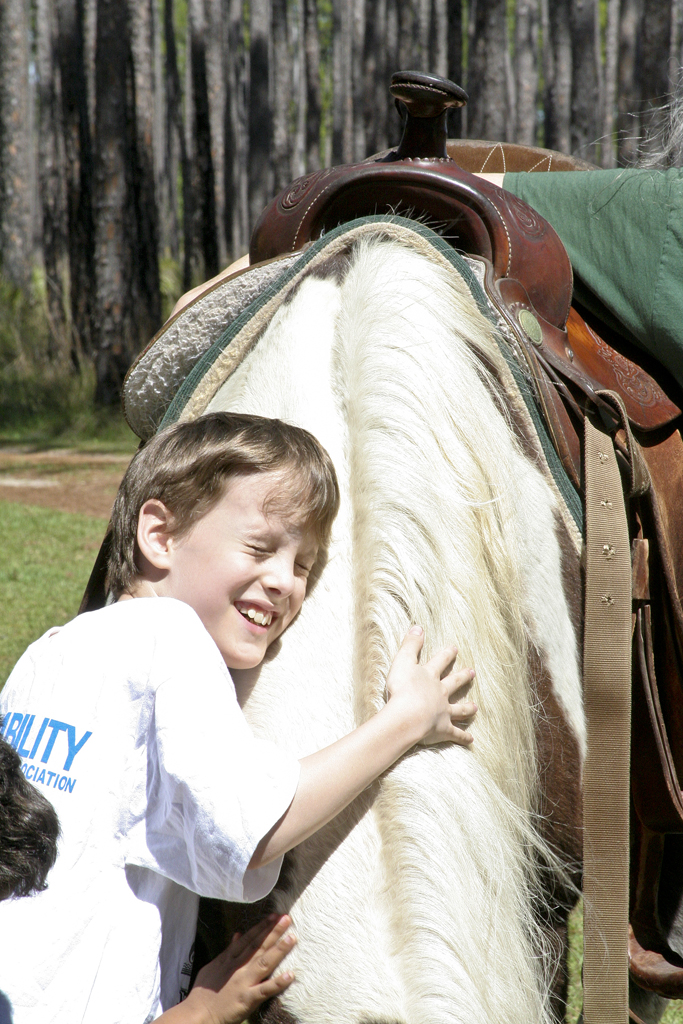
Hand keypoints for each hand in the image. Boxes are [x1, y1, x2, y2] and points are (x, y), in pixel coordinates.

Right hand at [161, 914, 295, 1023]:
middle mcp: (239, 967)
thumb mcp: (213, 966)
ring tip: (292, 938)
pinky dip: (278, 983)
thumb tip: (237, 934)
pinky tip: (290, 975)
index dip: (262, 926)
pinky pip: (265, 990)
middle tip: (287, 918)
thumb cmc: (204, 992)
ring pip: (265, 962)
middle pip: (259, 946)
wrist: (198, 1014)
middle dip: (273, 931)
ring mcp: (244, 982)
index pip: (248, 939)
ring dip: (279, 950)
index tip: (274, 916)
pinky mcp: (247, 999)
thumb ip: (228, 950)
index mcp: (230, 959)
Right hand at [385, 627, 476, 746]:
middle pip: (453, 683)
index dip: (447, 655)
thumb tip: (418, 627)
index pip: (440, 662)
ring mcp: (443, 711)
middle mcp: (440, 693)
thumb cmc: (402, 688)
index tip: (455, 648)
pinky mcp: (442, 729)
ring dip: (467, 708)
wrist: (407, 715)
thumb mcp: (402, 661)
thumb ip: (410, 645)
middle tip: (472, 672)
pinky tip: (471, 740)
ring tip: (475, 707)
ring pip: (458, 709)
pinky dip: (463, 737)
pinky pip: (455, 734)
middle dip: (462, 677)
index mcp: (430, 676)